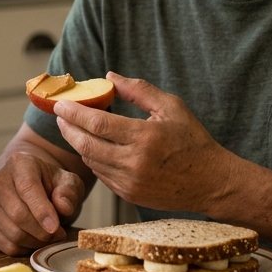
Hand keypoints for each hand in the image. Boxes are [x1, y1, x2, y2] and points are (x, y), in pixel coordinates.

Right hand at [0, 151, 84, 255]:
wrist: (24, 183)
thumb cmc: (48, 183)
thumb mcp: (66, 180)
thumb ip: (69, 191)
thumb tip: (64, 207)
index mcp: (19, 164)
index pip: (27, 188)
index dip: (41, 211)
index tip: (55, 227)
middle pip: (18, 215)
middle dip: (42, 231)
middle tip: (59, 233)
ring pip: (13, 234)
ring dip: (36, 242)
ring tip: (49, 236)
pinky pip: (6, 246)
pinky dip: (25, 249)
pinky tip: (35, 240)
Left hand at [54, 72, 234, 212]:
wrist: (211, 182)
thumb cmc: (192, 141)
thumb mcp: (171, 107)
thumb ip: (139, 90)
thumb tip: (109, 76)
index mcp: (145, 137)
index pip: (97, 124)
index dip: (74, 113)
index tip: (60, 103)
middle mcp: (135, 163)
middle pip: (86, 144)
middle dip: (67, 128)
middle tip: (60, 114)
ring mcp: (130, 183)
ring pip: (91, 160)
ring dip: (78, 143)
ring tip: (74, 128)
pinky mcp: (130, 195)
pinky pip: (101, 175)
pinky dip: (93, 159)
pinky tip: (94, 146)